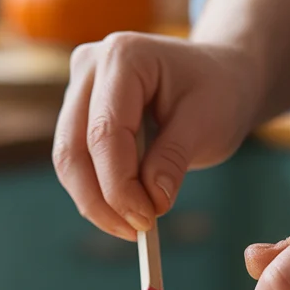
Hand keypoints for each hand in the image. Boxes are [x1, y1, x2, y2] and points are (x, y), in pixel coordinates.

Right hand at [52, 0, 289, 239]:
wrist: (220, 76)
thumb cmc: (218, 92)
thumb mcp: (208, 123)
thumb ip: (174, 159)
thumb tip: (152, 202)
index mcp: (123, 56)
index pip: (105, 132)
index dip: (119, 184)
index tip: (146, 221)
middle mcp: (90, 65)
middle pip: (73, 147)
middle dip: (100, 199)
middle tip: (135, 233)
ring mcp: (79, 87)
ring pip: (68, 158)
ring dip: (95, 202)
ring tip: (134, 228)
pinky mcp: (80, 111)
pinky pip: (77, 161)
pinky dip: (97, 192)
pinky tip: (125, 212)